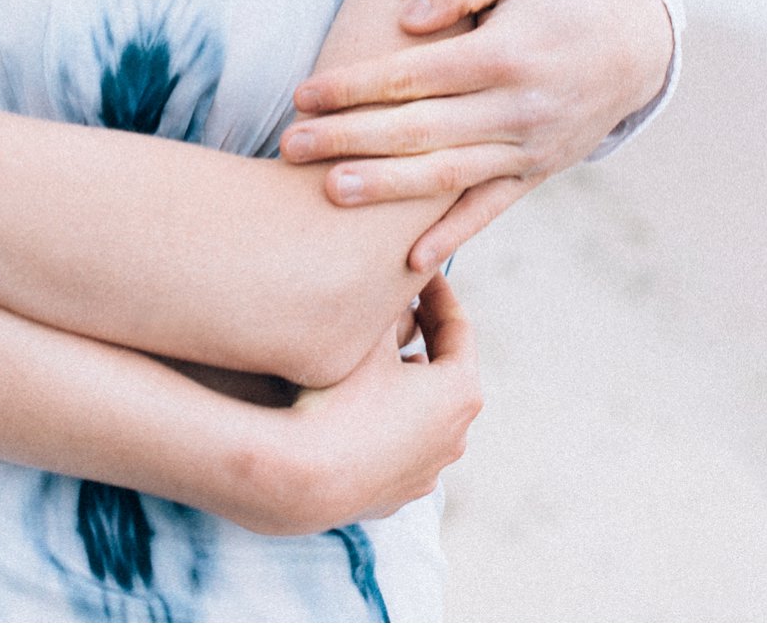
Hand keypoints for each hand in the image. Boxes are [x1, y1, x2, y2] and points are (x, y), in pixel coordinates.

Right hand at [267, 274, 479, 533]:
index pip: (458, 328)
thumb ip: (391, 304)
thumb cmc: (343, 398)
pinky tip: (361, 405)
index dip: (438, 294)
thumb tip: (397, 283)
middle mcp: (457, 436)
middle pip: (446, 372)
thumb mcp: (369, 336)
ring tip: (381, 358)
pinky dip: (390, 420)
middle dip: (424, 337)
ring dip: (409, 382)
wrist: (305, 477)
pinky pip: (402, 445)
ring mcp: (430, 471)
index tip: (421, 272)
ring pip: (426, 413)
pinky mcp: (400, 494)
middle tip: (402, 307)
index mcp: (461, 393)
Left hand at [279, 0, 672, 270]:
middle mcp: (516, 107)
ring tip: (329, 192)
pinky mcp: (536, 173)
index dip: (354, 86)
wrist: (634, 48)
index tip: (303, 94)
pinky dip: (452, 236)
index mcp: (503, 54)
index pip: (413, 75)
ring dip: (385, 188)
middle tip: (290, 146)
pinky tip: (409, 261)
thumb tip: (404, 21)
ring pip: (447, 176)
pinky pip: (489, 210)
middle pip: (419, 129)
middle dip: (349, 139)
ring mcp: (527, 148)